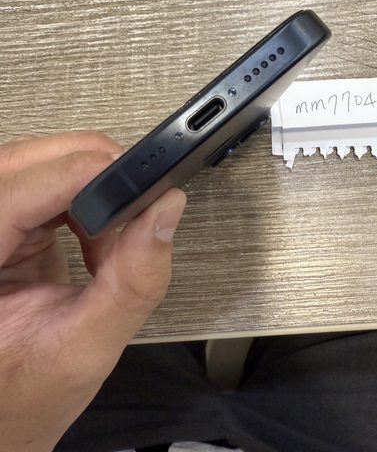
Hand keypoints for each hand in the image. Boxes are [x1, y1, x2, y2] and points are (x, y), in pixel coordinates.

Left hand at [0, 131, 185, 451]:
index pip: (11, 193)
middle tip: (135, 201)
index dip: (74, 176)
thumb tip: (165, 210)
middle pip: (22, 164)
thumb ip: (132, 282)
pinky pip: (45, 187)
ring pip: (35, 166)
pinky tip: (96, 238)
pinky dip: (83, 202)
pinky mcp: (6, 226)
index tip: (133, 182)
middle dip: (87, 171)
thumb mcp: (84, 350)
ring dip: (87, 187)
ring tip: (112, 236)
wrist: (6, 408)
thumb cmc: (24, 394)